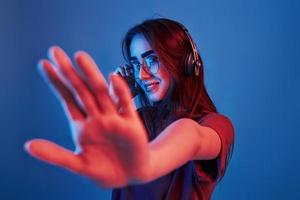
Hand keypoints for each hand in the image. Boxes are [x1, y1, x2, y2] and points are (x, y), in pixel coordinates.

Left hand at [25, 46, 149, 187]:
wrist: (131, 175)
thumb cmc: (104, 170)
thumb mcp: (78, 164)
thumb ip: (55, 154)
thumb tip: (28, 145)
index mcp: (82, 125)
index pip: (67, 99)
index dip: (56, 82)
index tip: (44, 64)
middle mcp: (97, 117)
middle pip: (81, 91)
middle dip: (68, 72)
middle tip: (54, 51)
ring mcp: (114, 118)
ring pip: (101, 93)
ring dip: (91, 76)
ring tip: (79, 57)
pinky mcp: (131, 124)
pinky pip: (126, 105)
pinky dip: (120, 92)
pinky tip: (111, 78)